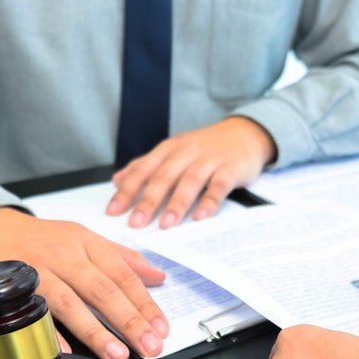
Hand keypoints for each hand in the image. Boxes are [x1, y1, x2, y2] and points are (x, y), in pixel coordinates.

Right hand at [0, 207, 168, 358]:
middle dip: (128, 320)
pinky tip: (66, 352)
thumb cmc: (41, 239)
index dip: (144, 303)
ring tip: (117, 354)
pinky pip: (33, 312)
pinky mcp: (13, 288)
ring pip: (69, 302)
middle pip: (101, 289)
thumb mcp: (84, 237)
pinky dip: (49, 333)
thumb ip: (122, 258)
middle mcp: (63, 256)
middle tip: (148, 346)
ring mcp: (37, 271)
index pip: (122, 274)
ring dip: (94, 331)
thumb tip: (158, 276)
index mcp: (85, 242)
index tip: (160, 328)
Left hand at [105, 116, 276, 228]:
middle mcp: (186, 153)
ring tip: (166, 224)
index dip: (127, 190)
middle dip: (148, 201)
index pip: (142, 170)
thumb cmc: (205, 147)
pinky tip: (201, 216)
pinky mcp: (231, 168)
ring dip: (177, 203)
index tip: (113, 211)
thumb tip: (117, 180)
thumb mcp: (172, 151)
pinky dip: (210, 201)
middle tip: (136, 223)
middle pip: (164, 177)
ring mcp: (209, 160)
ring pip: (190, 181)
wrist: (245, 133)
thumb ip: (145, 165)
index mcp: (168, 150)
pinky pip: (219, 186)